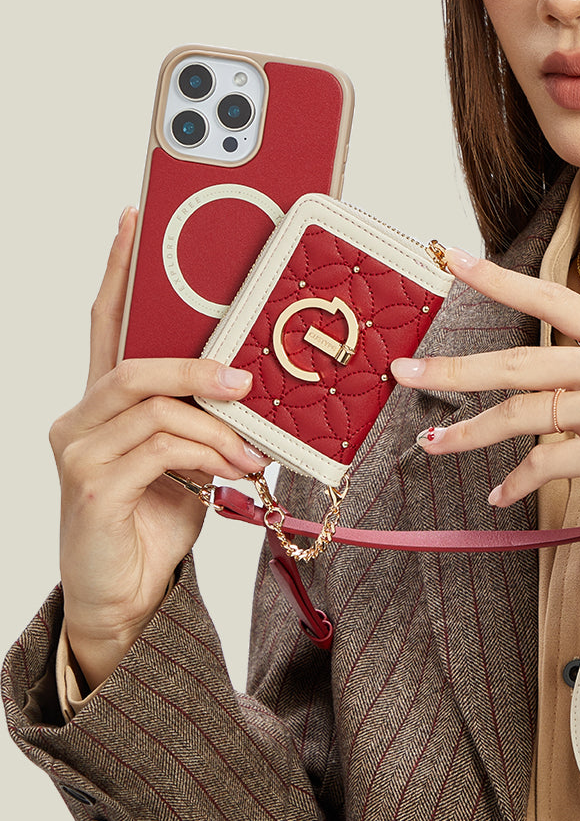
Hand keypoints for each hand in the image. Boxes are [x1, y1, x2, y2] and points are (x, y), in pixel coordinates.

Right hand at [49, 208, 268, 688]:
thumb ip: (209, 421)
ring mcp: (80, 452)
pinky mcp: (92, 487)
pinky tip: (233, 472)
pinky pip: (158, 448)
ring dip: (215, 424)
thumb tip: (258, 389)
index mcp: (105, 404)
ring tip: (252, 451)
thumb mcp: (192, 460)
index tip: (133, 221)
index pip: (106, 324)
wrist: (128, 599)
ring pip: (154, 406)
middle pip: (136, 363)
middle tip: (247, 377)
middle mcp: (81, 419)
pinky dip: (205, 454)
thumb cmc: (156, 521)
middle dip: (197, 364)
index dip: (119, 271)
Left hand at [390, 247, 579, 505]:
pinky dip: (517, 482)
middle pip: (518, 361)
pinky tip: (499, 494)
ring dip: (471, 433)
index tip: (451, 259)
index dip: (499, 279)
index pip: (552, 296)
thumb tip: (547, 383)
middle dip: (455, 368)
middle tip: (405, 371)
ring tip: (434, 445)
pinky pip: (546, 464)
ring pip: (521, 414)